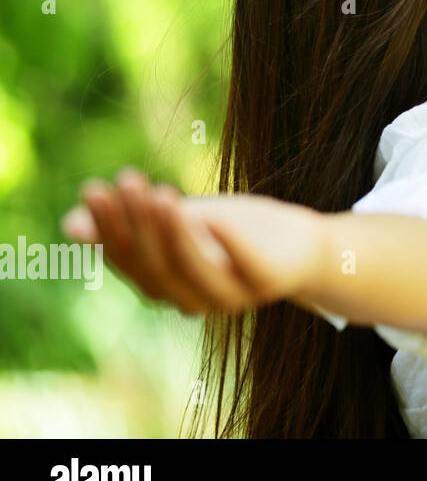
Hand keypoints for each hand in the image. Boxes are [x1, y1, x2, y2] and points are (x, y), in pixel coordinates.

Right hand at [61, 168, 328, 315]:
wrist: (302, 247)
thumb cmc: (233, 233)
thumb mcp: (181, 225)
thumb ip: (135, 225)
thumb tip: (70, 225)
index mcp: (165, 287)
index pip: (128, 260)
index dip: (108, 227)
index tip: (94, 188)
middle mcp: (193, 300)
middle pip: (155, 265)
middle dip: (136, 223)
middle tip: (125, 180)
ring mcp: (233, 295)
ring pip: (192, 268)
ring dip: (173, 231)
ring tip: (159, 192)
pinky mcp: (269, 281)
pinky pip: (246, 265)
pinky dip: (229, 243)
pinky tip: (212, 215)